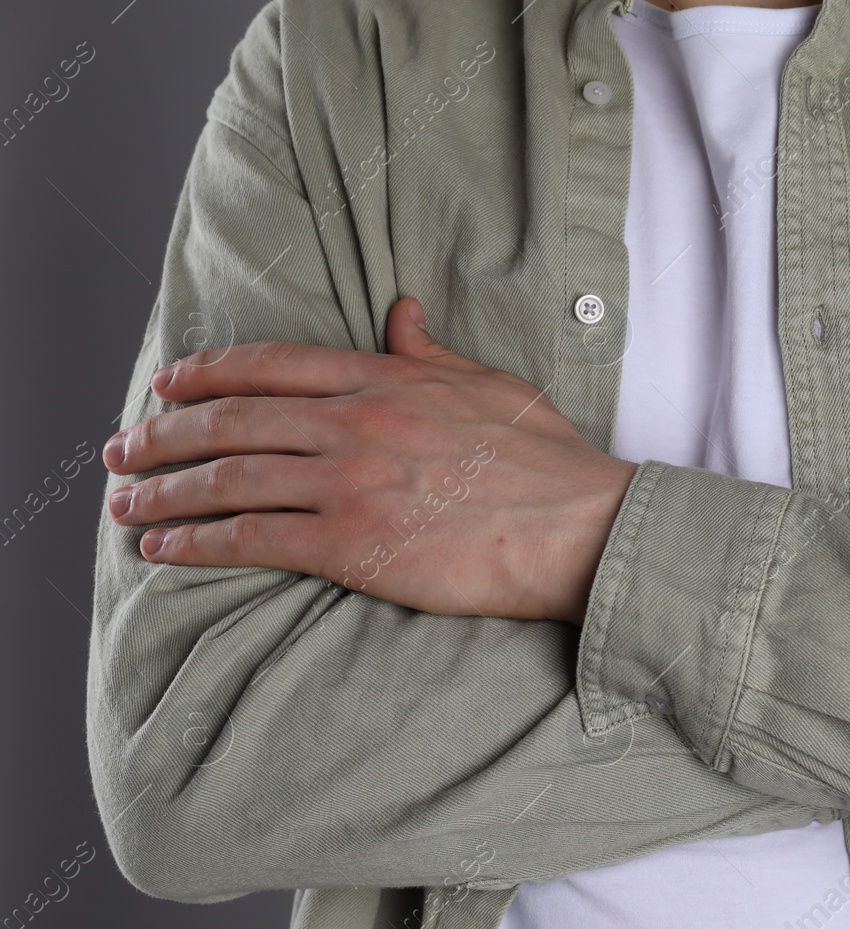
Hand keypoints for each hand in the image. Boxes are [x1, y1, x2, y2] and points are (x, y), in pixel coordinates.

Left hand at [103, 298, 637, 624]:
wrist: (579, 528)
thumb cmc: (547, 463)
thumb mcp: (490, 385)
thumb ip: (431, 352)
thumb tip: (400, 312)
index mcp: (387, 381)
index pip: (272, 364)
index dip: (207, 372)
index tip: (166, 385)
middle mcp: (356, 424)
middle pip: (232, 419)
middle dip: (163, 434)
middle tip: (122, 448)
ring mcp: (350, 483)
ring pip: (229, 478)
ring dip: (164, 490)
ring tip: (126, 501)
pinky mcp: (352, 544)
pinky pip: (253, 538)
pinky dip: (199, 541)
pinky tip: (166, 547)